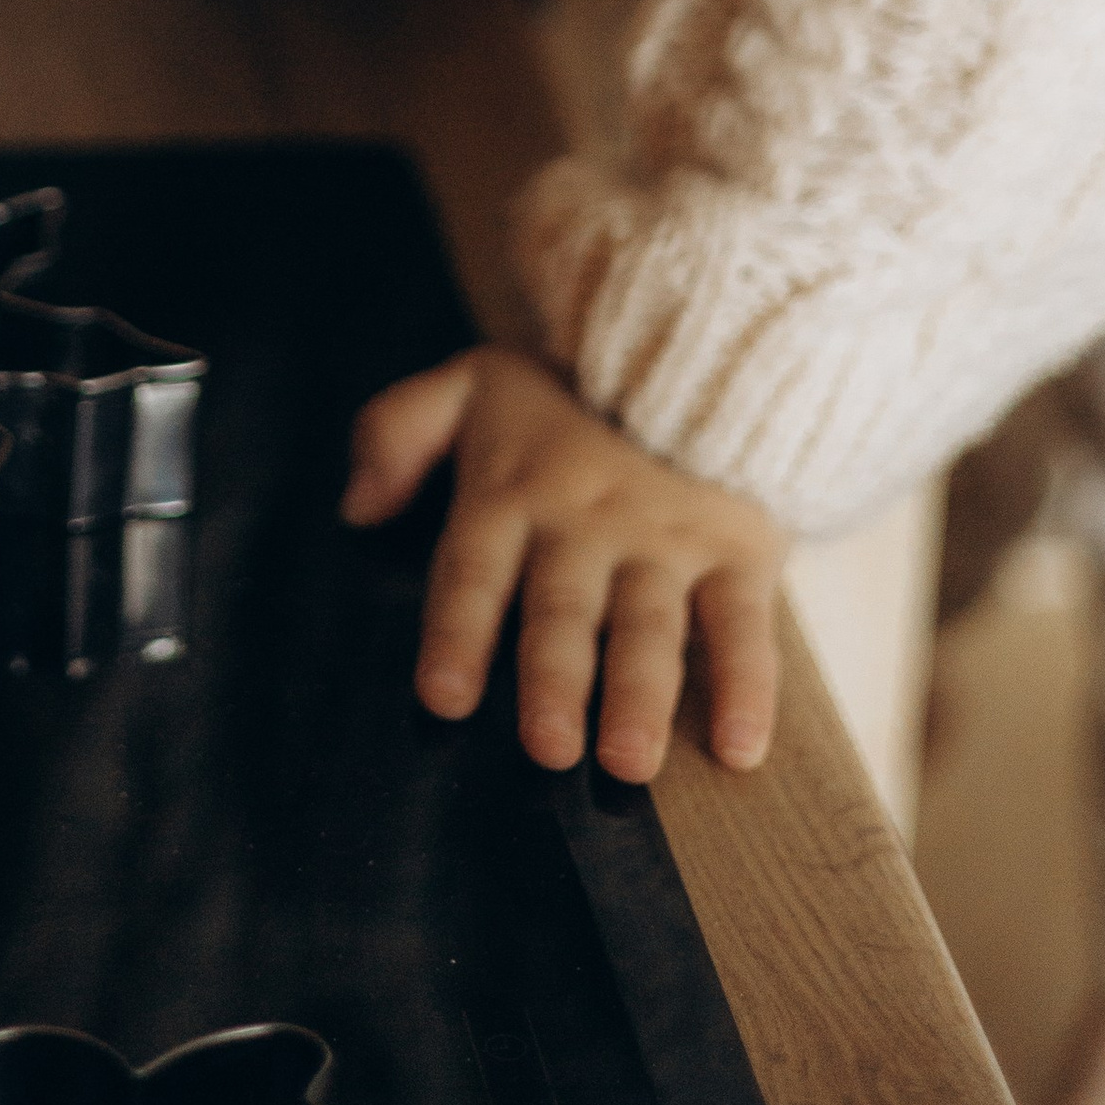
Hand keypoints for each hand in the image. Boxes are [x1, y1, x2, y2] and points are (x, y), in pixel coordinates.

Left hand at [342, 345, 784, 781]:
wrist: (688, 344)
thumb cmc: (564, 392)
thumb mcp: (469, 385)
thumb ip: (397, 430)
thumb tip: (355, 507)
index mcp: (514, 491)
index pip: (474, 571)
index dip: (457, 632)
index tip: (444, 698)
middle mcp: (587, 523)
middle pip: (565, 610)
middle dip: (556, 679)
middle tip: (549, 748)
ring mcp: (667, 540)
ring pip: (651, 625)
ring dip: (642, 695)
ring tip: (630, 759)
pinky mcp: (737, 548)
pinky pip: (745, 623)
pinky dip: (749, 686)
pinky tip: (741, 747)